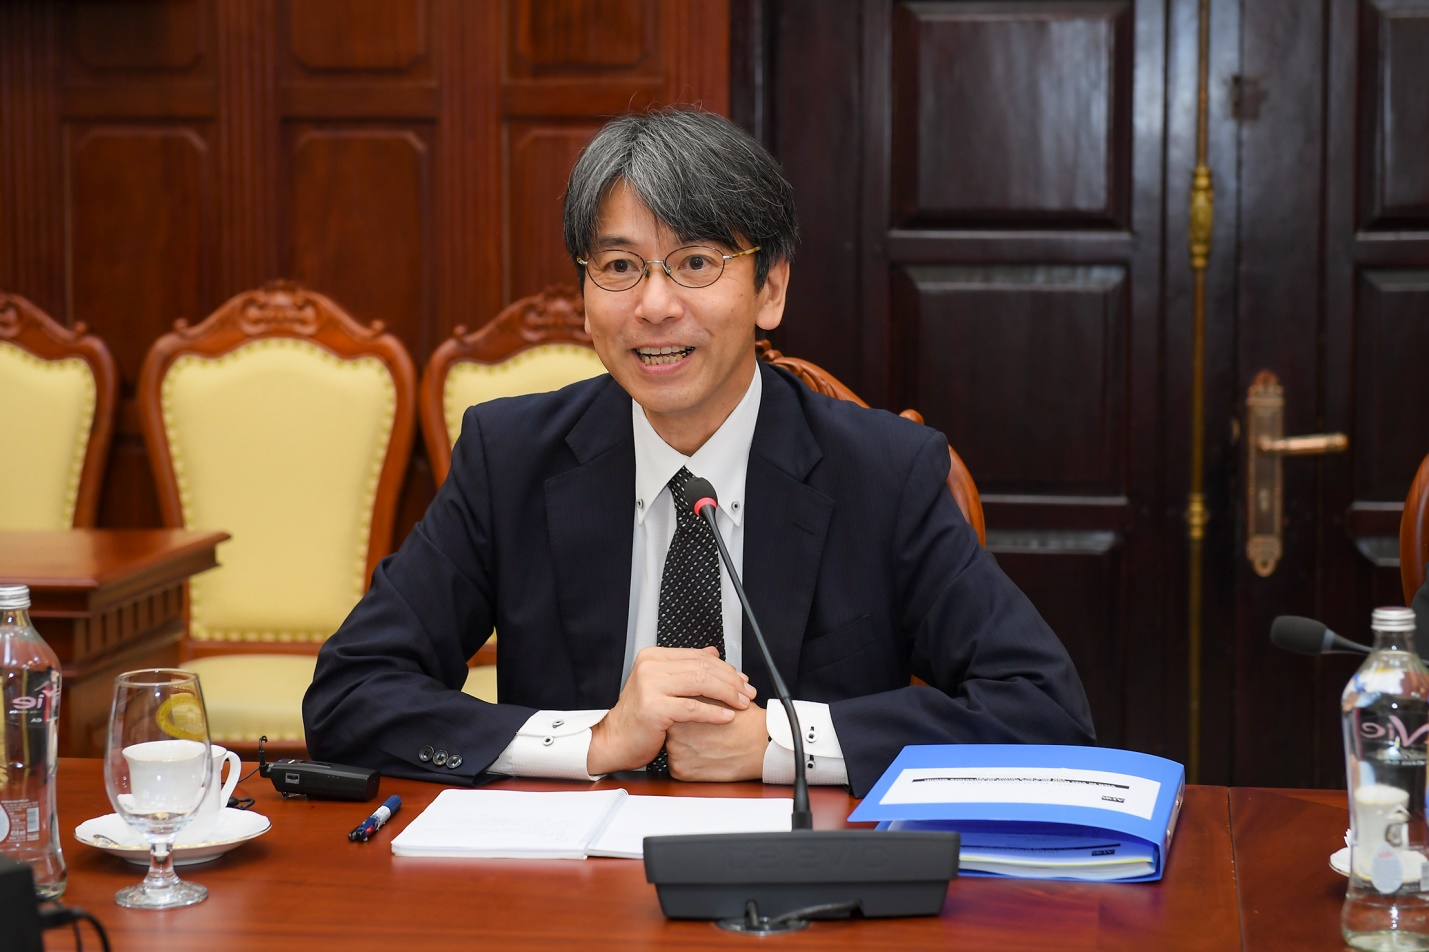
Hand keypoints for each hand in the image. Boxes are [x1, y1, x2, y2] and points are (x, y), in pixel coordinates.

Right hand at [587, 645, 756, 774]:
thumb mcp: (662, 685)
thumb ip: (686, 667)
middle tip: (747, 692)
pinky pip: (693, 708)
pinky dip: (714, 712)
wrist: (614, 741)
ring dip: (727, 694)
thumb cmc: (639, 717)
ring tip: (741, 703)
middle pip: (702, 668)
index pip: (697, 656)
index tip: (742, 680)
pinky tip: (727, 716)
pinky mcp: (654, 708)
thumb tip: (713, 652)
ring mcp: (650, 686)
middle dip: (730, 680)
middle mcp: (650, 667)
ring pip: (701, 684)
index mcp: (652, 657)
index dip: (724, 667)